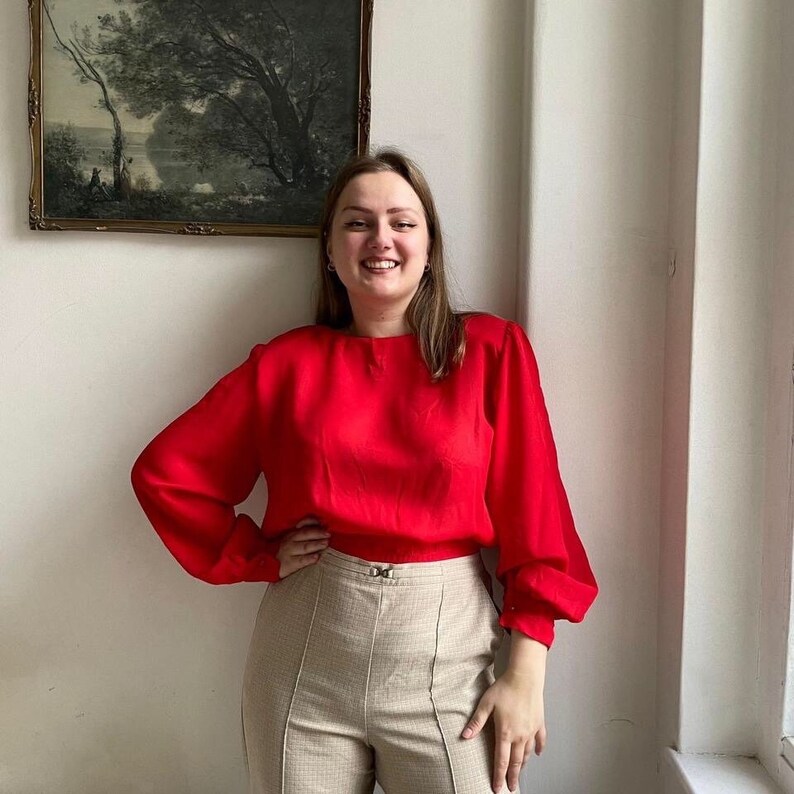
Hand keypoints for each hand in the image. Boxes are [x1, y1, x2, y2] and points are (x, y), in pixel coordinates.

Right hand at [276, 515, 331, 578]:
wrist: (268, 565)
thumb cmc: (284, 552)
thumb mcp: (291, 540)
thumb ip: (305, 534)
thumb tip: (322, 528)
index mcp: (292, 533)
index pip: (303, 524)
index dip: (312, 521)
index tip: (322, 522)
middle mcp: (291, 540)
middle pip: (305, 534)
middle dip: (318, 533)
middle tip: (328, 534)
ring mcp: (289, 552)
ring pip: (304, 547)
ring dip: (315, 544)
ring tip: (325, 544)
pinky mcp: (289, 564)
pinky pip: (300, 561)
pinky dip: (308, 559)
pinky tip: (316, 558)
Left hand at [461, 671, 545, 792]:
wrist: (525, 677)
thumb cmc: (504, 688)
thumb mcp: (486, 704)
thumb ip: (476, 722)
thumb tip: (464, 736)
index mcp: (505, 733)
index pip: (501, 760)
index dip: (498, 776)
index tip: (497, 788)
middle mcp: (520, 735)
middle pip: (516, 761)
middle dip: (513, 776)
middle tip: (512, 787)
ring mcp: (531, 730)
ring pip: (527, 753)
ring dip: (523, 764)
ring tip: (520, 772)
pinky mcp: (539, 722)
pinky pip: (540, 740)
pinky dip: (538, 748)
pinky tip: (537, 753)